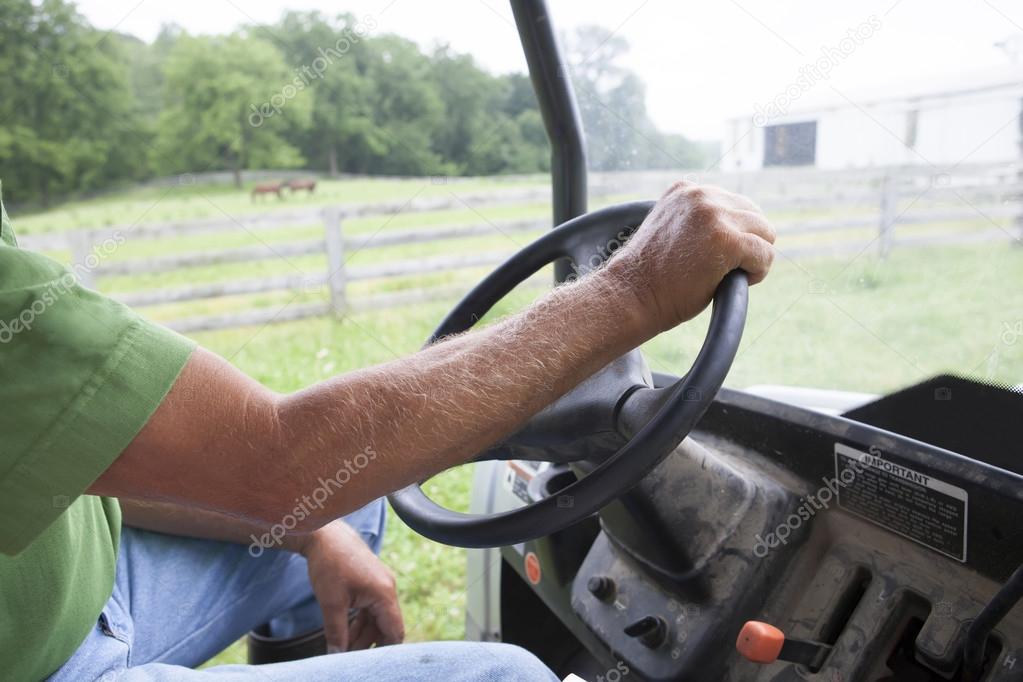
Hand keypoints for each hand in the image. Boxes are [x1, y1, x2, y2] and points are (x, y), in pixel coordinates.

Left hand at [298, 520, 404, 651]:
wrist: (323, 534)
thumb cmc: (330, 563)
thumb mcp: (331, 603)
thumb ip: (337, 633)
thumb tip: (337, 656)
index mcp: (384, 593)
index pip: (394, 631)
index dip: (386, 651)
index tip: (372, 664)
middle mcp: (387, 588)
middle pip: (385, 626)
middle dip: (368, 644)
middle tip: (348, 657)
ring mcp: (380, 584)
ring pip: (376, 618)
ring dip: (361, 634)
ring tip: (342, 647)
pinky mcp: (370, 581)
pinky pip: (370, 608)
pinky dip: (359, 621)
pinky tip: (344, 631)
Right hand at [603, 180, 775, 334]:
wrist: (631, 296)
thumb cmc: (650, 276)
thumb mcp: (671, 231)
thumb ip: (697, 221)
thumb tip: (737, 226)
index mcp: (686, 189)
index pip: (734, 204)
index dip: (730, 234)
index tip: (709, 256)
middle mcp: (701, 195)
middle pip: (754, 216)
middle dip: (746, 244)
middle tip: (720, 269)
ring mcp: (714, 215)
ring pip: (765, 234)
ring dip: (753, 258)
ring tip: (725, 276)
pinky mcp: (727, 240)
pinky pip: (764, 254)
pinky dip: (757, 272)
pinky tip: (732, 282)